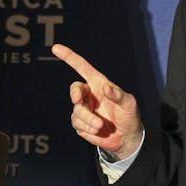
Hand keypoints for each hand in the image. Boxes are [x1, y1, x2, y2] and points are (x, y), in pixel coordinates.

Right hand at [52, 43, 143, 159]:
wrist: (126, 138)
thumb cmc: (129, 116)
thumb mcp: (129, 103)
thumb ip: (118, 95)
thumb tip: (105, 87)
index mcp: (98, 84)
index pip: (82, 67)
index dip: (69, 57)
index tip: (56, 48)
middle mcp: (89, 95)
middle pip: (74, 89)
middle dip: (75, 94)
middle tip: (77, 100)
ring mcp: (84, 109)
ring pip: (76, 110)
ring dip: (88, 118)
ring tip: (101, 125)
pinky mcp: (81, 124)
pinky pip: (77, 123)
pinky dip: (87, 128)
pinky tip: (97, 130)